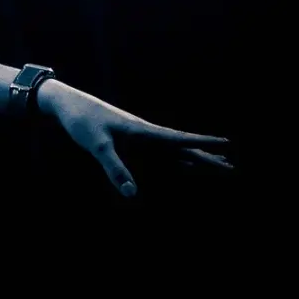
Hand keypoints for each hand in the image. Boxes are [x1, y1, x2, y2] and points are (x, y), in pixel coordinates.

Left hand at [36, 81, 231, 197]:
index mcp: (142, 131)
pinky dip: (178, 158)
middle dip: (207, 157)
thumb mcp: (96, 145)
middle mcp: (146, 133)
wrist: (66, 104)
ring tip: (219, 164)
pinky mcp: (131, 140)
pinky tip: (186, 164)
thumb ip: (114, 167)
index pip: (179, 139)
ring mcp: (140, 137)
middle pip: (183, 147)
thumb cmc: (81, 121)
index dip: (203, 143)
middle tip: (232, 167)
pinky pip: (161, 153)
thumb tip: (132, 193)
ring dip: (196, 158)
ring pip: (175, 150)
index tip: (228, 143)